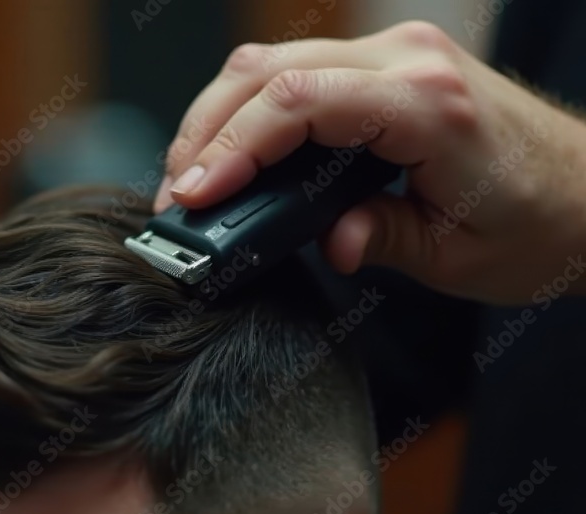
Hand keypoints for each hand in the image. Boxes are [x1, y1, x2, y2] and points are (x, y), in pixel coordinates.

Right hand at [153, 21, 585, 303]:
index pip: (298, 103)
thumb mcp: (459, 254)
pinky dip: (250, 109)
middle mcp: (408, 61)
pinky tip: (234, 150)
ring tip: (195, 177)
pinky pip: (296, 70)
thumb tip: (330, 243)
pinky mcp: (385, 64)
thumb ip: (383, 239)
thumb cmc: (541, 220)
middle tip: (179, 196)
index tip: (196, 194)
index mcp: (429, 105)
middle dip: (206, 132)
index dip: (233, 147)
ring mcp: (395, 53)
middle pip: (268, 73)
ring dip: (220, 117)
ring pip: (272, 63)